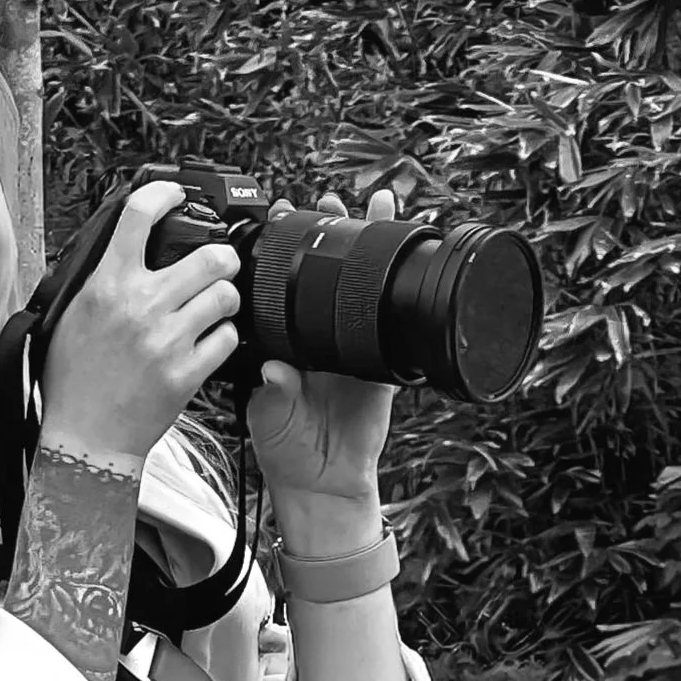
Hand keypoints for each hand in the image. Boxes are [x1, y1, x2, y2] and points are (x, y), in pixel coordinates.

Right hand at [39, 179, 242, 467]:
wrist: (85, 438)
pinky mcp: (187, 372)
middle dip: (221, 257)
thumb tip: (125, 249)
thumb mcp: (73, 318)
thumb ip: (101, 281)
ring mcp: (167, 340)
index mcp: (107, 286)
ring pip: (226, 294)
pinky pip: (227, 338)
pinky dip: (223, 336)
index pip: (139, 216)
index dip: (164, 193)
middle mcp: (140, 306)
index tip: (176, 194)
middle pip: (210, 256)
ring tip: (214, 306)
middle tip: (217, 265)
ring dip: (226, 297)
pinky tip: (208, 341)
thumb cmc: (74, 384)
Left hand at [246, 187, 399, 506]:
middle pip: (331, 275)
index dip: (288, 251)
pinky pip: (396, 326)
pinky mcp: (384, 365)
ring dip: (374, 247)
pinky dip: (405, 297)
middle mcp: (320, 337)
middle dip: (338, 232)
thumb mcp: (268, 417)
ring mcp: (354, 347)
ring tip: (381, 203)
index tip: (282, 215)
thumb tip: (275, 369)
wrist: (322, 484)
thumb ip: (273, 394)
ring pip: (366, 289)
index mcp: (287, 341)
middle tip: (336, 197)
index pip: (287, 286)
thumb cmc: (285, 450)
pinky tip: (411, 263)